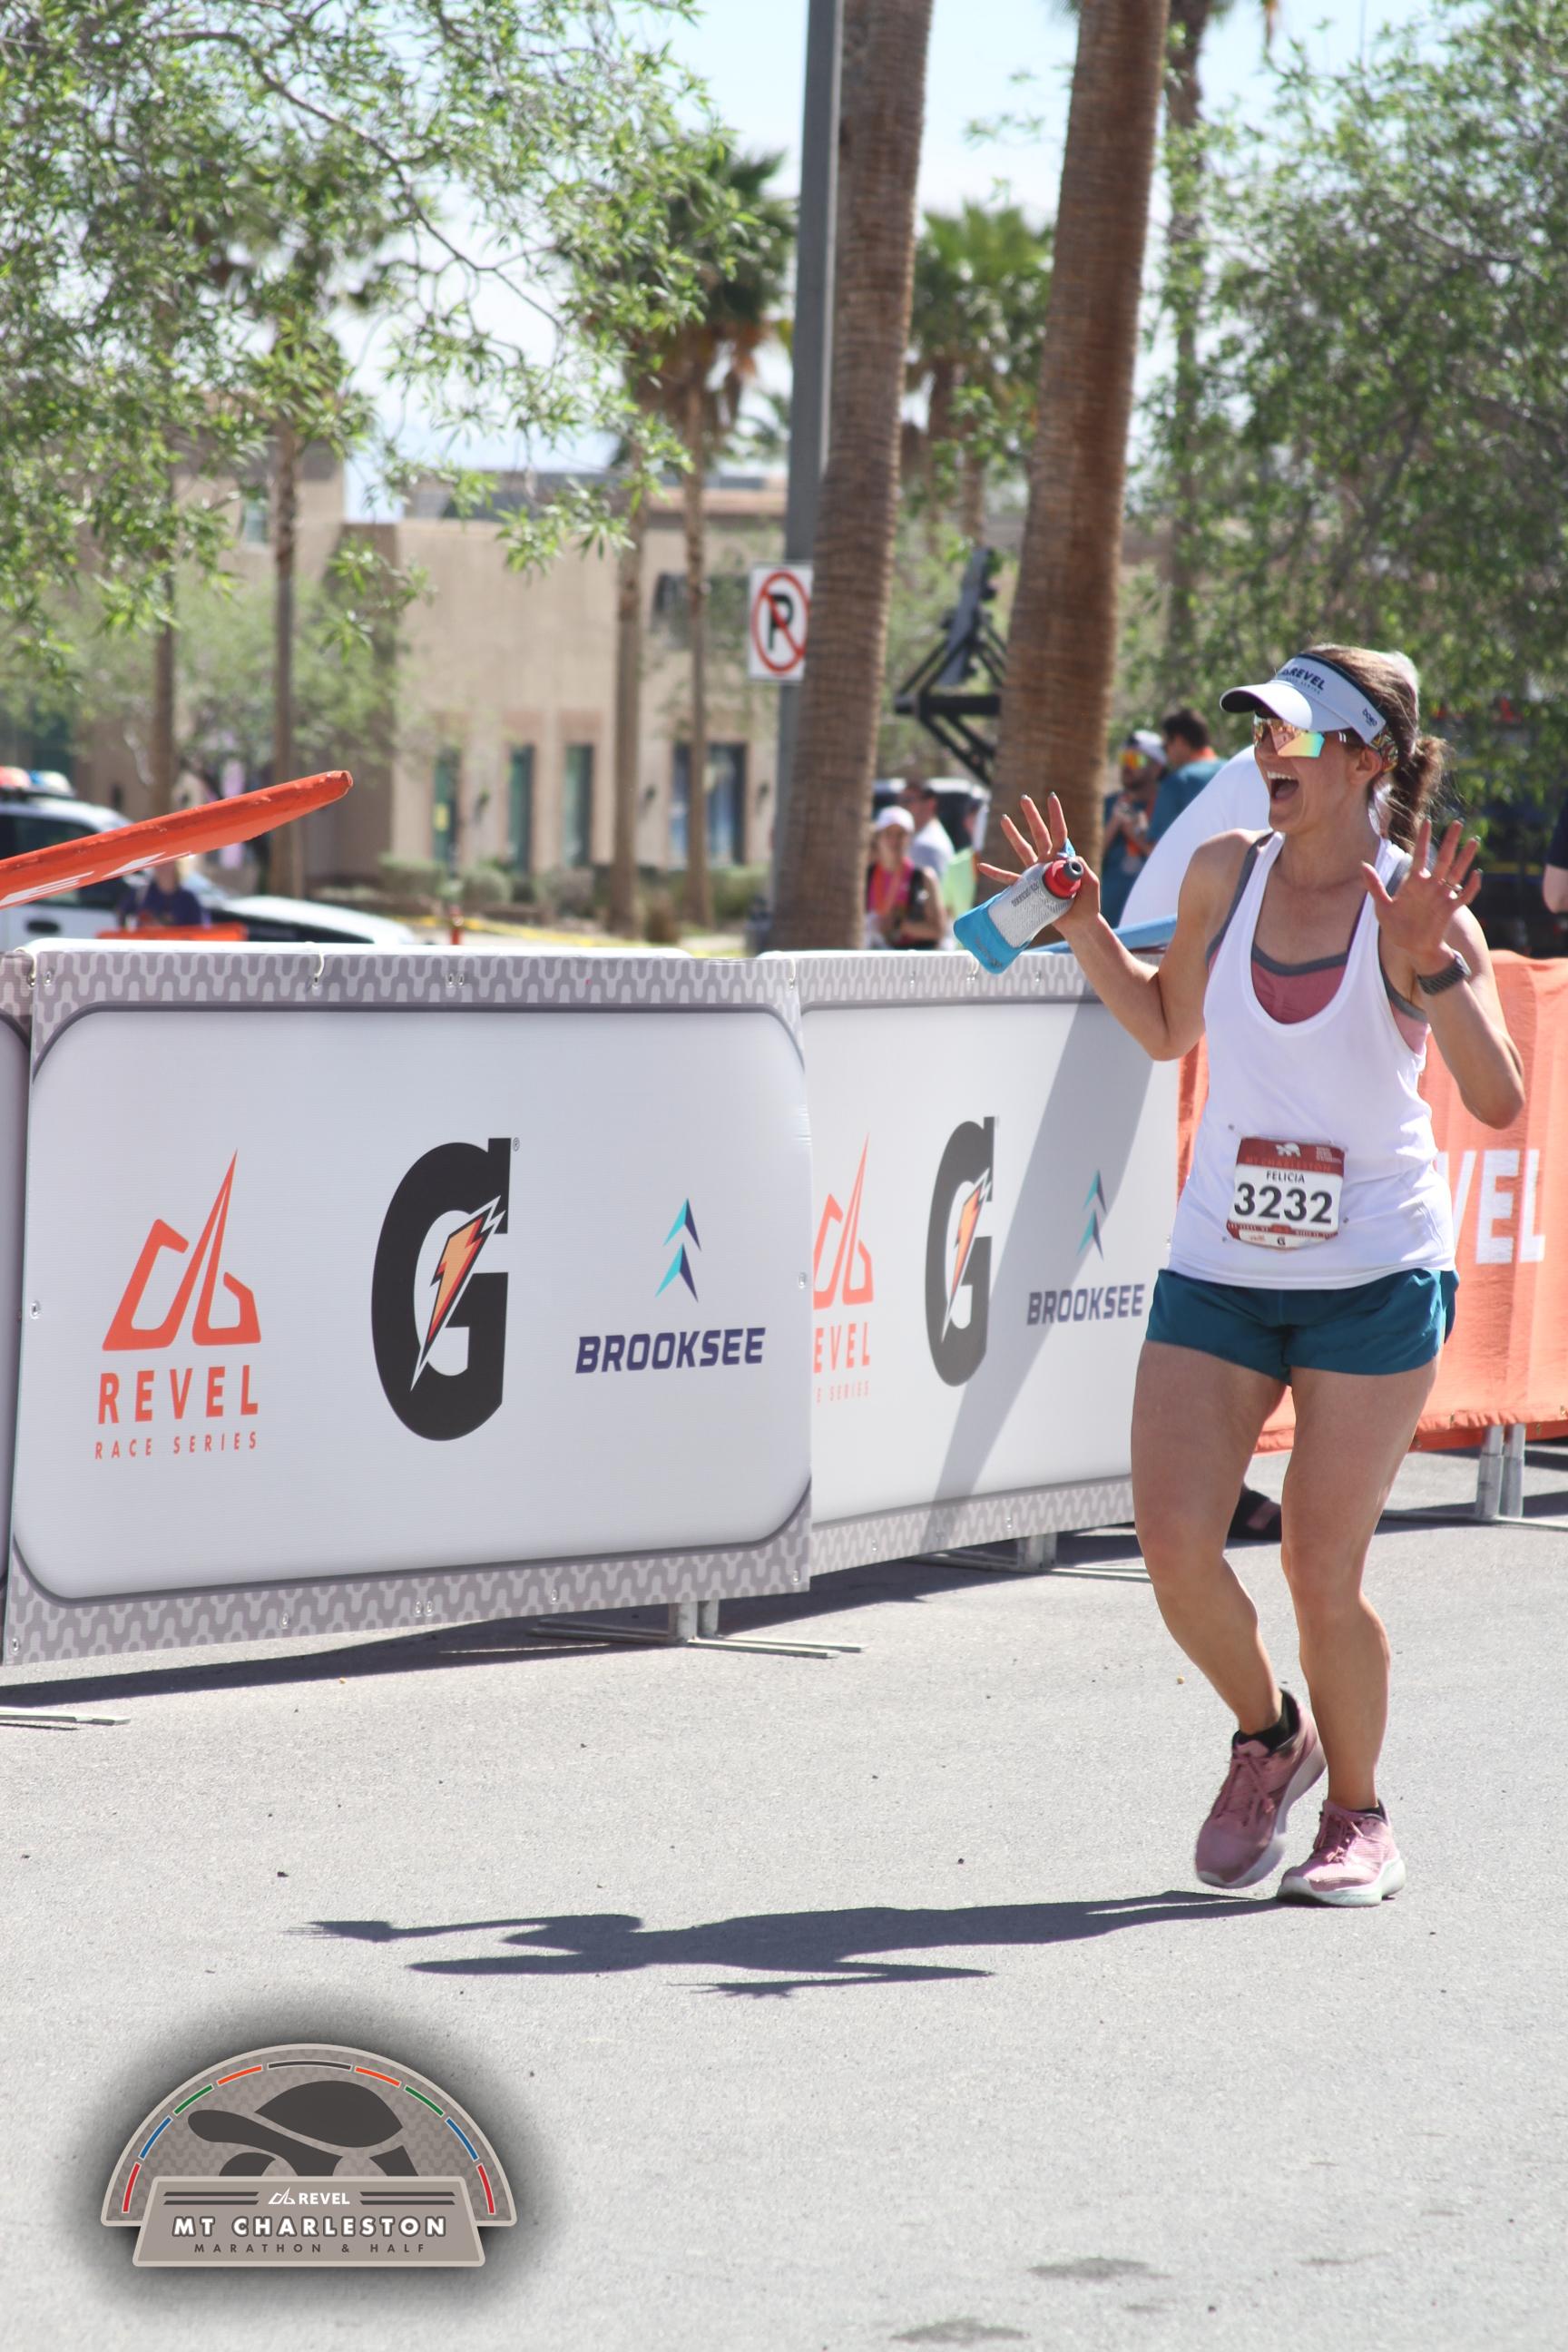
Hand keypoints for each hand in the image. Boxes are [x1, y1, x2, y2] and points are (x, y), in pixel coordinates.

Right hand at [977, 792, 1100, 937]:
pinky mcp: (1028, 888)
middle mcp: (1048, 861)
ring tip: (1004, 819)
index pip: (1059, 833)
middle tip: (1024, 798)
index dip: (1055, 816)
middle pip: (1038, 834)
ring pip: (1022, 850)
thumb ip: (1083, 869)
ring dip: (1013, 834)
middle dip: (1032, 816)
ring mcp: (1036, 873)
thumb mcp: (1090, 884)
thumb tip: (1069, 857)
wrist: (1078, 924)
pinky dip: (995, 873)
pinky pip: (1008, 880)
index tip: (1051, 797)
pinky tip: (982, 866)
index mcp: (1063, 858)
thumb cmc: (1087, 904)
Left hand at [1362, 819, 1479, 971]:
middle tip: (1458, 823)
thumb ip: (1375, 886)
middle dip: (1450, 842)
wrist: (1411, 947)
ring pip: (1456, 873)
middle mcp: (1430, 886)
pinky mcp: (1449, 910)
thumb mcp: (1382, 907)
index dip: (1423, 840)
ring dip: (1465, 858)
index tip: (1427, 822)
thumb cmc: (1396, 927)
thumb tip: (1363, 865)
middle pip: (1442, 860)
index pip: (1419, 857)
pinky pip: (1463, 897)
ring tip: (1473, 842)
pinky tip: (1476, 874)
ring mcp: (1441, 897)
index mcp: (1414, 883)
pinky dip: (1470, 887)